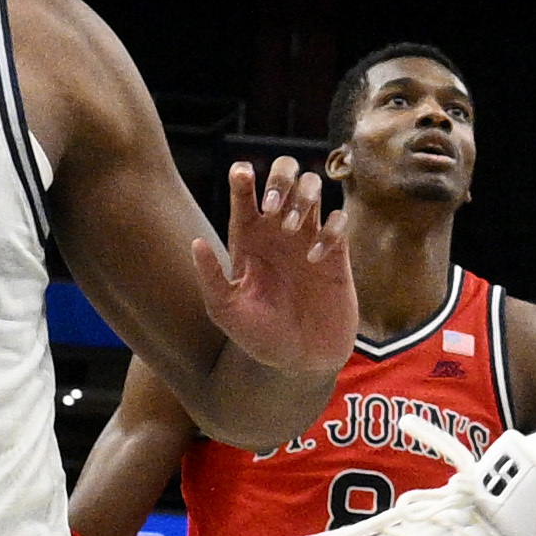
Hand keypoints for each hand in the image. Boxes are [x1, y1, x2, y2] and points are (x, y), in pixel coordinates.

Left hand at [202, 154, 350, 386]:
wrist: (301, 361)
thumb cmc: (260, 336)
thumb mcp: (226, 311)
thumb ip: (211, 278)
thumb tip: (196, 243)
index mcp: (249, 238)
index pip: (244, 193)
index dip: (242, 177)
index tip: (241, 176)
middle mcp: (279, 231)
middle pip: (285, 174)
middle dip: (280, 178)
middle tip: (272, 206)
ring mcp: (309, 238)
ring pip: (314, 187)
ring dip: (304, 197)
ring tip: (293, 229)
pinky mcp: (336, 254)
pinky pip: (340, 220)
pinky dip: (329, 230)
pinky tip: (315, 258)